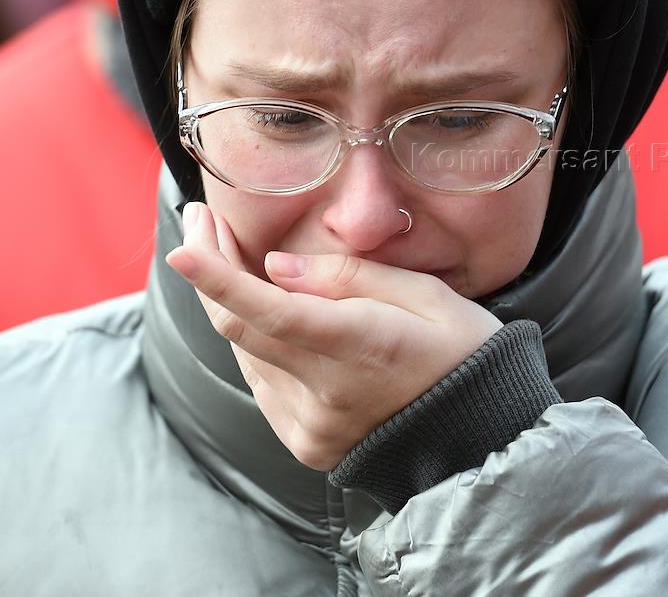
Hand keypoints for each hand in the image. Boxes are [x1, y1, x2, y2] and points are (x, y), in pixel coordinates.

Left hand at [165, 202, 502, 470]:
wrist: (484, 437)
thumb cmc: (464, 354)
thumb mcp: (428, 296)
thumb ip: (350, 278)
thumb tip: (276, 267)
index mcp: (363, 346)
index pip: (272, 310)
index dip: (219, 279)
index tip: (183, 247)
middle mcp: (328, 391)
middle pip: (240, 328)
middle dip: (211, 272)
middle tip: (204, 224)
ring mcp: (313, 424)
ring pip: (246, 354)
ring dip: (235, 306)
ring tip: (238, 262)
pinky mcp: (306, 443)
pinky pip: (264, 384)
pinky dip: (260, 346)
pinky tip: (275, 321)